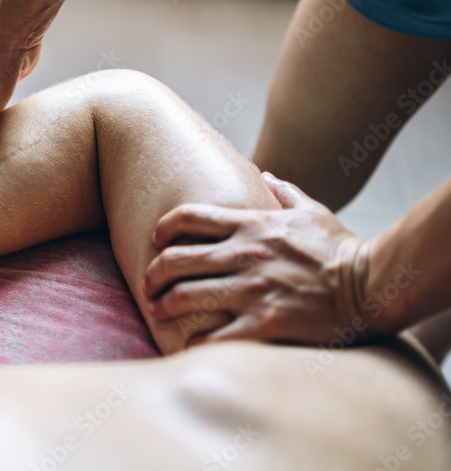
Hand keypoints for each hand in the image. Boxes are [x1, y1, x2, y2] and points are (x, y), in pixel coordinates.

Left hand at [143, 173, 371, 346]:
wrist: (372, 285)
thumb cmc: (339, 248)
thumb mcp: (311, 211)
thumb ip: (283, 191)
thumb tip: (264, 174)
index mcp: (250, 224)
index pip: (187, 216)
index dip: (163, 228)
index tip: (155, 241)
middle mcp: (244, 254)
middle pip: (175, 259)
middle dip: (153, 273)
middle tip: (147, 285)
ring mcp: (252, 289)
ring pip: (185, 296)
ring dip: (164, 305)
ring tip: (158, 311)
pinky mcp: (264, 322)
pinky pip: (214, 335)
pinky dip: (195, 341)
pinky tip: (190, 343)